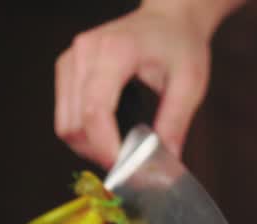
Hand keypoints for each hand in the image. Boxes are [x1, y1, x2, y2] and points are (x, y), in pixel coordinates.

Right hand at [54, 1, 225, 168]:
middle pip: (75, 125)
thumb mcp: (190, 84)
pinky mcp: (67, 69)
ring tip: (122, 151)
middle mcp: (84, 52)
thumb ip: (175, 124)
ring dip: (91, 149)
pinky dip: (85, 136)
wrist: (167, 18)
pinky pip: (65, 117)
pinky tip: (110, 136)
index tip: (129, 172)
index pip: (96, 111)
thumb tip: (165, 165)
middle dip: (101, 154)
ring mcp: (71, 60)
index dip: (107, 149)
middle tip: (132, 167)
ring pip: (66, 126)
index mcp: (116, 51)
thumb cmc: (180, 44)